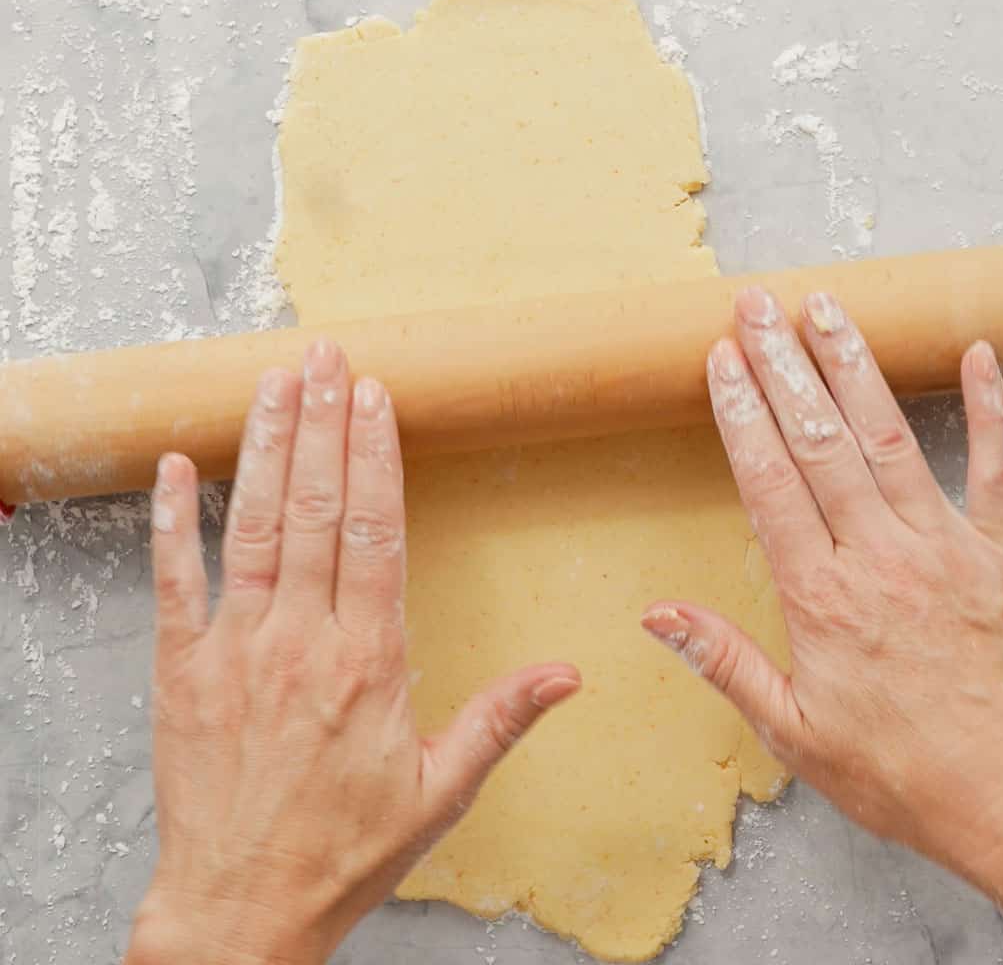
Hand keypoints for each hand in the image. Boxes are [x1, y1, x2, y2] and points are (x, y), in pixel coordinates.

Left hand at [128, 340, 579, 964]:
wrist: (240, 910)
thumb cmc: (344, 850)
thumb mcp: (441, 792)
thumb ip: (502, 719)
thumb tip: (569, 673)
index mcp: (368, 661)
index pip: (375, 533)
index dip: (375, 456)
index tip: (376, 397)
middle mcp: (301, 640)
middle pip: (316, 509)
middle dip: (324, 423)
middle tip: (329, 357)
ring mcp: (235, 649)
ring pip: (253, 527)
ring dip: (265, 447)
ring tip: (276, 381)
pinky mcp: (182, 669)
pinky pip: (173, 581)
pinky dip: (170, 519)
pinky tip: (177, 465)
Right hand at [641, 287, 1002, 867]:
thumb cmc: (895, 768)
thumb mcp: (791, 729)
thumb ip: (723, 660)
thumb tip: (656, 613)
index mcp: (821, 594)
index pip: (769, 479)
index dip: (742, 411)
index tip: (722, 358)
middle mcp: (876, 554)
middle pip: (819, 440)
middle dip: (783, 364)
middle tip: (757, 306)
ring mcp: (941, 545)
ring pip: (888, 436)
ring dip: (853, 367)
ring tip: (825, 308)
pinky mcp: (998, 551)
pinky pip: (995, 466)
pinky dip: (987, 408)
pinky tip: (975, 354)